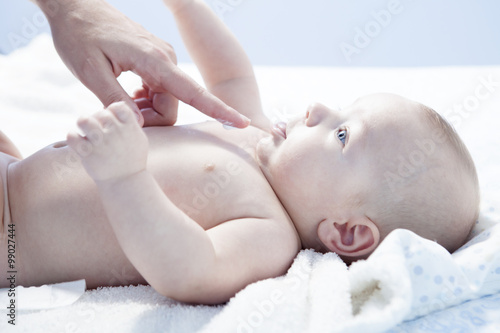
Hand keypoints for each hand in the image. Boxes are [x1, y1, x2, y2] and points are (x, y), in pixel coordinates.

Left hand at [37, 0, 249, 127]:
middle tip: (117, 114)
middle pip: (172, 106)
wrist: (75, 6)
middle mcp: (164, 59)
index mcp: (154, 61)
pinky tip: (125, 92)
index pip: (193, 93)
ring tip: (116, 100)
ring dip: (144, 109)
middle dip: (149, 118)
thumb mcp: (90, 71)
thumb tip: (138, 125)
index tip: (242, 122)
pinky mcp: (154, 60)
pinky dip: (143, 99)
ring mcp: (161, 59)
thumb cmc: (79, 35)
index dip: (218, 110)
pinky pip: (159, 90)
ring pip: (165, 100)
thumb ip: (115, 101)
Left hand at [66, 102, 147, 182]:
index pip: (117, 106)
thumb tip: (120, 107)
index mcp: (129, 127)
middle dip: (97, 120)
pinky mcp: (87, 153)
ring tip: (86, 132)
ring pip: (83, 120)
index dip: (112, 111)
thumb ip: (131, 122)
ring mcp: (101, 143)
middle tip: (97, 130)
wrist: (126, 183)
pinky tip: (78, 143)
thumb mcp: (140, 139)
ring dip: (83, 124)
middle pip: (100, 113)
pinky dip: (72, 137)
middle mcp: (115, 132)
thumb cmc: (133, 161)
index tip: (112, 122)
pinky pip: (71, 136)